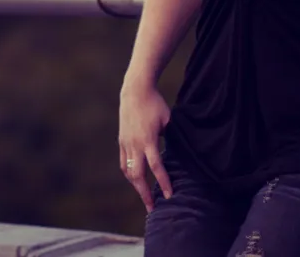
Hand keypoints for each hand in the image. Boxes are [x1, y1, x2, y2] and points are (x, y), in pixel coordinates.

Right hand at [118, 83, 172, 211]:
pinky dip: (129, 174)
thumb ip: (171, 137)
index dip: (163, 182)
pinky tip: (135, 181)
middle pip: (138, 175)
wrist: (135, 91)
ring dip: (136, 186)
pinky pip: (123, 163)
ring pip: (128, 172)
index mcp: (148, 140)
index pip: (156, 167)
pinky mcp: (122, 141)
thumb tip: (178, 153)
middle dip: (145, 193)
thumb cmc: (155, 104)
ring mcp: (126, 143)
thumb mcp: (168, 120)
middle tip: (152, 208)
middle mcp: (134, 144)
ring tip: (144, 197)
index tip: (169, 195)